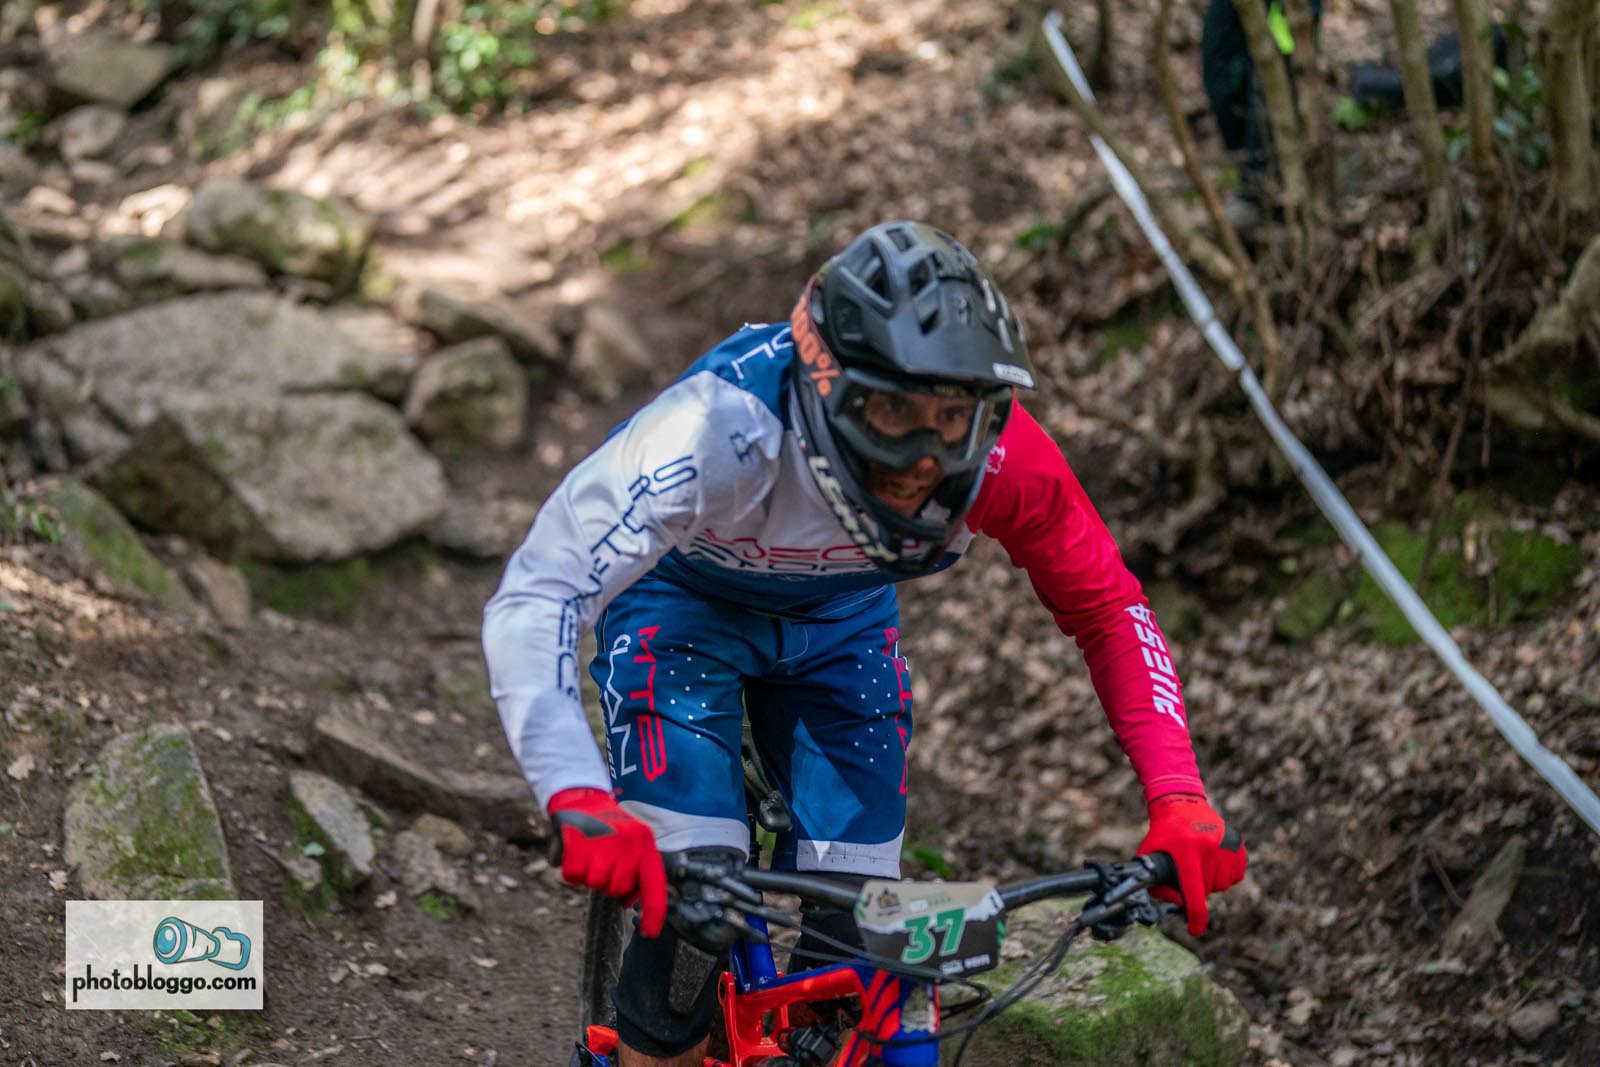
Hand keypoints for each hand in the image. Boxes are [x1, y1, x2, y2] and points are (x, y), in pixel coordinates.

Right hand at [548, 788, 667, 936]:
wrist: (581, 798)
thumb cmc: (608, 829)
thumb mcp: (631, 845)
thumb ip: (635, 872)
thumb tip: (629, 903)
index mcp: (645, 844)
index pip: (654, 886)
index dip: (653, 913)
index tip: (649, 933)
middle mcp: (627, 843)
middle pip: (617, 889)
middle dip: (608, 883)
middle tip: (602, 861)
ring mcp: (602, 843)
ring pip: (594, 884)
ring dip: (587, 875)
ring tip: (588, 854)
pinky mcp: (576, 843)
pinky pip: (572, 877)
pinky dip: (569, 870)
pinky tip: (573, 852)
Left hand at [1137, 793, 1246, 935]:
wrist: (1182, 804)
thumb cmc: (1163, 834)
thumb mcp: (1150, 855)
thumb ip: (1156, 884)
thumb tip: (1174, 907)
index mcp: (1187, 852)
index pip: (1194, 892)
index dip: (1195, 916)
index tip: (1194, 930)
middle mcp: (1210, 848)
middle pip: (1209, 889)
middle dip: (1198, 887)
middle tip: (1188, 870)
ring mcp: (1227, 846)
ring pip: (1223, 884)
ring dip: (1212, 881)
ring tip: (1200, 863)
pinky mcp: (1238, 844)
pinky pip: (1237, 875)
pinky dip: (1226, 874)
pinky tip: (1214, 861)